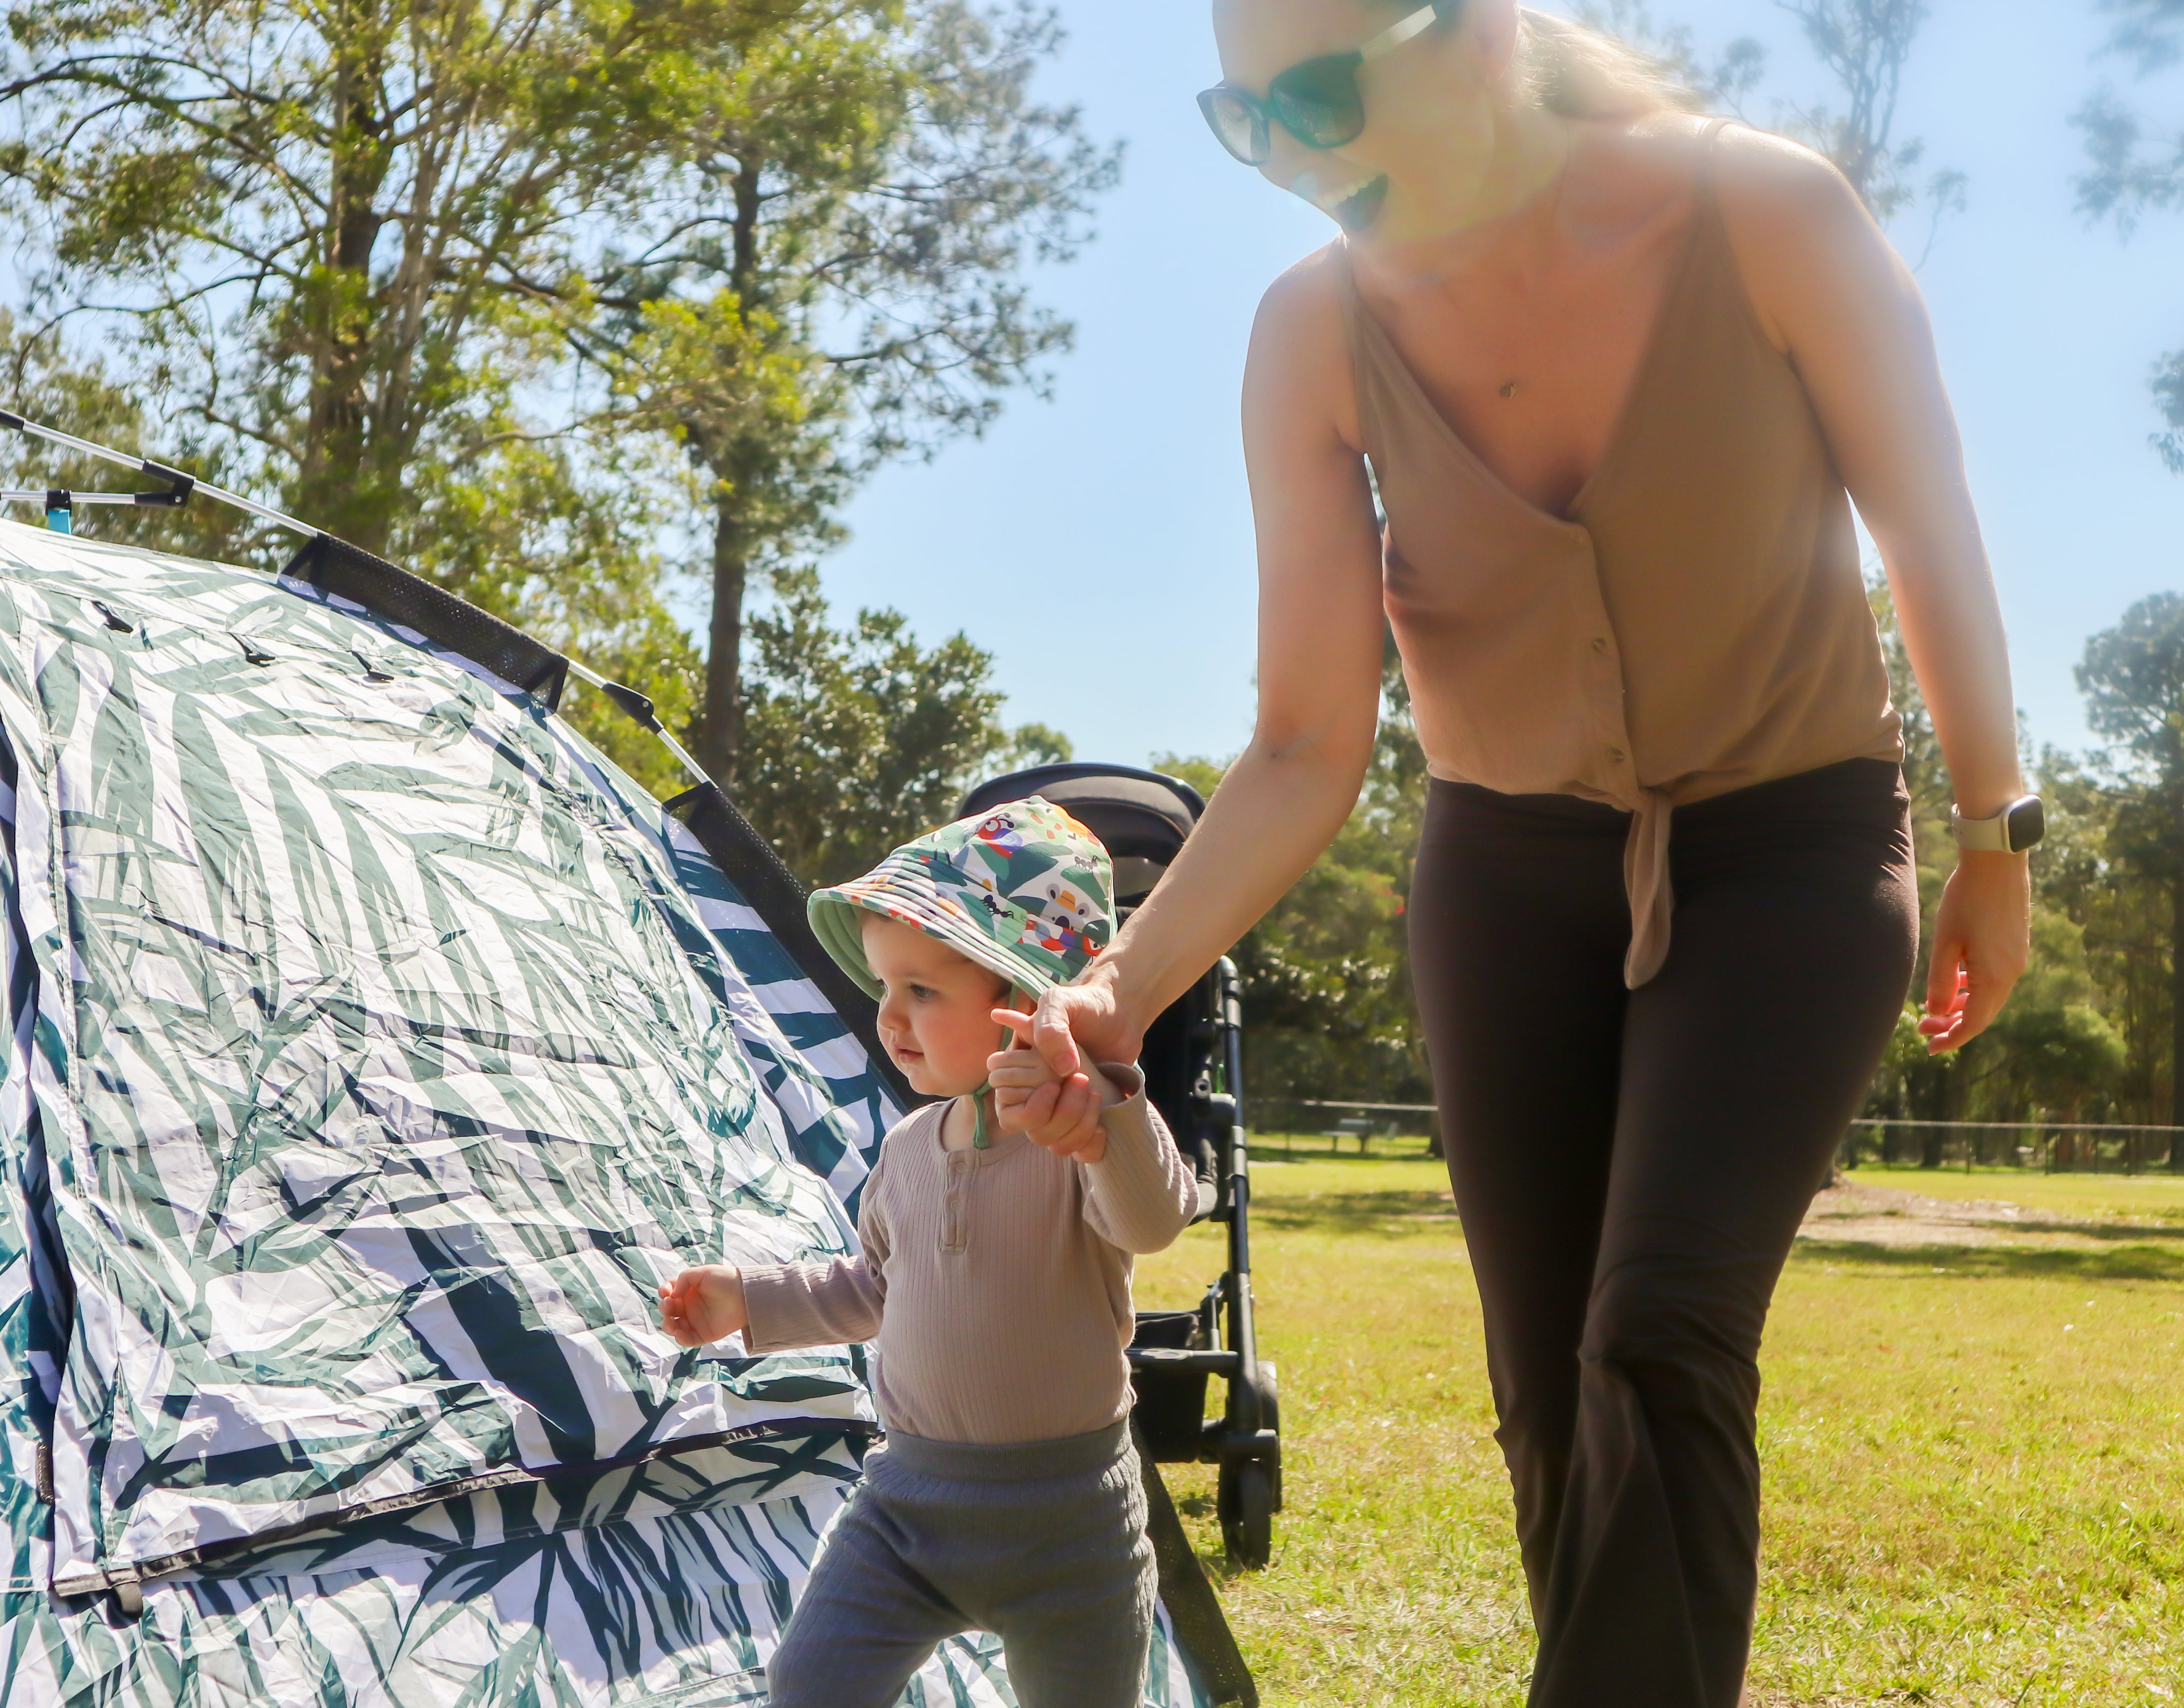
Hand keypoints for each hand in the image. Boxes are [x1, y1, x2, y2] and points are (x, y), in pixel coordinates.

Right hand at [658, 1264, 747, 1347]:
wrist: (745, 1295)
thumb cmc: (725, 1280)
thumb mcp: (703, 1272)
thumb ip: (684, 1278)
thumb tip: (673, 1293)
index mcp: (687, 1290)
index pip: (668, 1293)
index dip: (663, 1292)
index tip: (666, 1292)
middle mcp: (689, 1306)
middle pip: (668, 1311)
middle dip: (664, 1308)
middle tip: (670, 1305)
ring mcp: (695, 1321)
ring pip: (674, 1327)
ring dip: (668, 1326)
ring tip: (673, 1323)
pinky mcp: (703, 1334)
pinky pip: (687, 1340)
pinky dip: (681, 1339)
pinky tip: (680, 1334)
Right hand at [999, 969, 1143, 1140]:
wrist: (1121, 1013)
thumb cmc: (1085, 1004)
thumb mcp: (1060, 1003)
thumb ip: (1050, 1029)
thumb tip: (1061, 1071)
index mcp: (1017, 1074)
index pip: (1009, 1113)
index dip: (1033, 1106)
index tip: (1055, 1083)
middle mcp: (1034, 1096)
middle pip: (1036, 1133)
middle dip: (1063, 1113)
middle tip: (1084, 1081)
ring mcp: (1059, 1109)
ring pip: (1056, 1144)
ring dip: (1079, 1126)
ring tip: (1095, 1094)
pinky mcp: (1083, 1119)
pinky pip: (1079, 1151)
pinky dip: (1091, 1144)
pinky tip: (1103, 1123)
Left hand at [1919, 851, 2028, 1053]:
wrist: (1997, 863)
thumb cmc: (1966, 900)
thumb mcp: (1945, 943)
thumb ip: (1941, 981)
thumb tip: (1937, 1012)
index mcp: (1996, 977)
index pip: (1974, 1022)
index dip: (1952, 1038)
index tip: (1930, 1047)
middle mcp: (2012, 972)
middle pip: (1983, 1012)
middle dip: (1953, 1023)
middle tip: (1923, 1028)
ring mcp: (2016, 959)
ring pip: (1988, 996)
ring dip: (1962, 1005)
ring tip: (1934, 1009)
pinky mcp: (2015, 946)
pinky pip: (1993, 978)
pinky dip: (1972, 987)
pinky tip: (1953, 982)